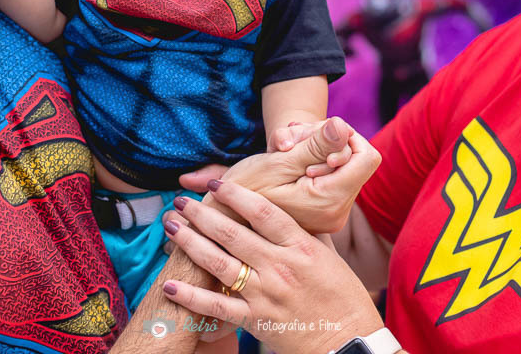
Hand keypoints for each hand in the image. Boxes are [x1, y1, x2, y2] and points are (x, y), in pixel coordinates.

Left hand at [162, 180, 384, 353]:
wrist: (350, 344)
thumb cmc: (344, 298)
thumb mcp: (329, 257)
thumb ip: (305, 232)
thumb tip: (289, 206)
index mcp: (300, 247)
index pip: (262, 212)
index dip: (236, 195)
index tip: (216, 183)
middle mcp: (280, 266)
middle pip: (233, 233)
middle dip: (202, 214)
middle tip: (182, 201)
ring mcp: (265, 294)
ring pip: (218, 263)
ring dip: (190, 243)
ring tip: (172, 227)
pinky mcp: (255, 320)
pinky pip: (216, 306)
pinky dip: (191, 296)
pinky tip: (170, 283)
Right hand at [228, 117, 379, 233]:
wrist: (224, 217)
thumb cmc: (244, 190)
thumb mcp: (278, 162)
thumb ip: (315, 145)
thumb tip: (343, 126)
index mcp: (330, 201)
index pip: (366, 157)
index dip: (344, 138)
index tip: (313, 138)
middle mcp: (337, 211)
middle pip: (353, 158)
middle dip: (323, 140)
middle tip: (290, 141)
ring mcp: (331, 212)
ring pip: (341, 164)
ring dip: (314, 148)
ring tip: (284, 149)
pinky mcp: (323, 209)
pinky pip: (330, 175)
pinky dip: (311, 161)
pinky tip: (288, 159)